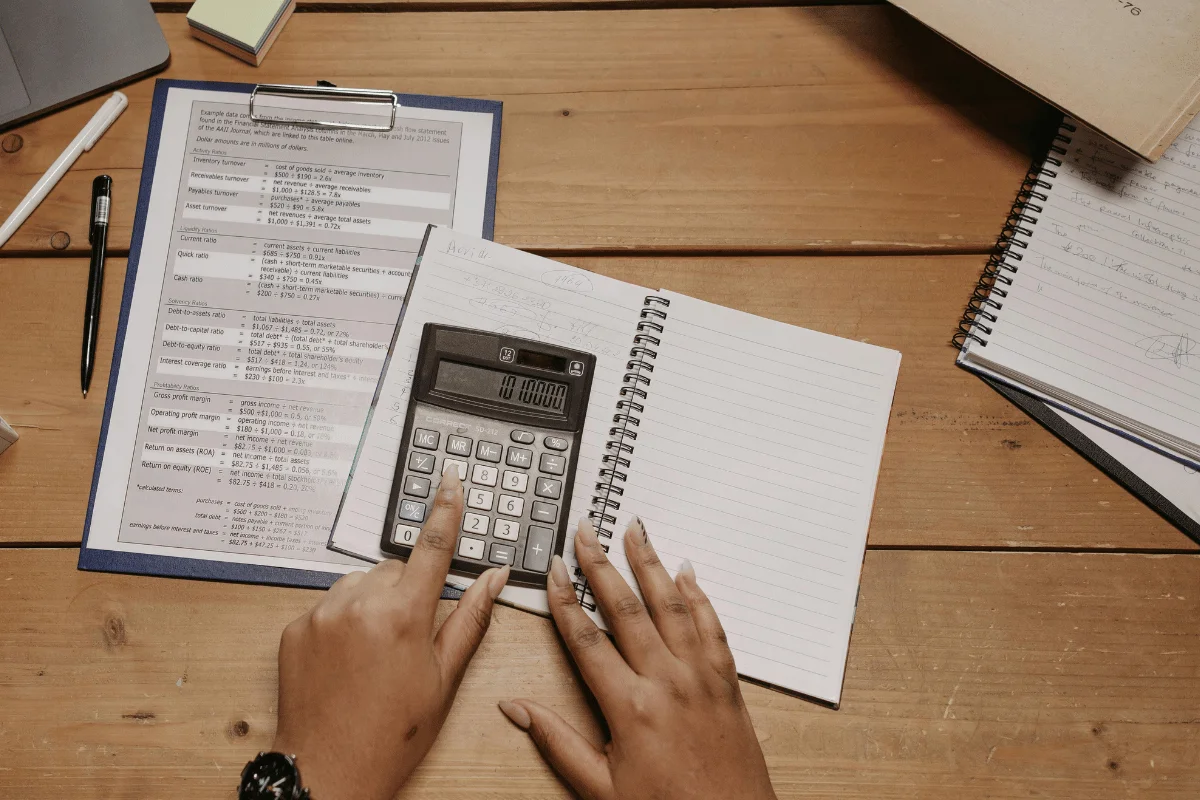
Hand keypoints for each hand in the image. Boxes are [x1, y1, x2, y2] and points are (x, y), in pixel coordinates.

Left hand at [272, 471, 508, 799]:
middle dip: (407, 590)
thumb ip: (470, 620)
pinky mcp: (295, 628)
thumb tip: (495, 578)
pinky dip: (344, 620)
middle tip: (411, 638)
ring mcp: (321, 614)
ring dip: (374, 602)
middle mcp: (358, 605)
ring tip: (377, 654)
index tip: (450, 479)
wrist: (328, 772)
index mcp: (403, 616)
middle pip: (394, 569)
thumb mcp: (444, 679)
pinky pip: (330, 604)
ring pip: (361, 584)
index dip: (446, 508)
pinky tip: (349, 659)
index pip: (433, 546)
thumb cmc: (391, 734)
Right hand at [499, 518, 776, 799]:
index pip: (586, 638)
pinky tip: (687, 573)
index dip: (565, 599)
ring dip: (651, 565)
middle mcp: (667, 682)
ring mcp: (701, 677)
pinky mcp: (727, 682)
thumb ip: (557, 741)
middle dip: (603, 565)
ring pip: (673, 606)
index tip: (554, 568)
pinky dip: (698, 596)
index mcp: (629, 707)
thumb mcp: (600, 787)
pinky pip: (712, 627)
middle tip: (588, 530)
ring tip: (636, 531)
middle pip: (627, 609)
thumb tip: (514, 708)